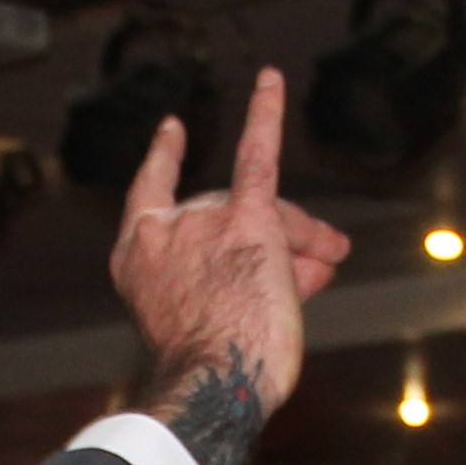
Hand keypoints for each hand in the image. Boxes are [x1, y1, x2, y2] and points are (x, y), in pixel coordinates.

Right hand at [109, 69, 346, 464]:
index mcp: (137, 258)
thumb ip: (250, 279)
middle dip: (275, 238)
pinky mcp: (246, 220)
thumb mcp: (215, 320)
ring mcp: (201, 221)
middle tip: (318, 268)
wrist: (215, 385)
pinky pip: (257, 156)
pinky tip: (270, 79)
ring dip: (301, 238)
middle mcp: (163, 231)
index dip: (164, 164)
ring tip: (329, 260)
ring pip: (264, 211)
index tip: (173, 132)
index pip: (152, 199)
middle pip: (228, 210)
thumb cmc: (216, 373)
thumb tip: (317, 261)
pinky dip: (265, 114)